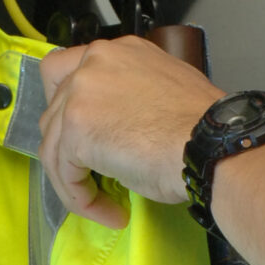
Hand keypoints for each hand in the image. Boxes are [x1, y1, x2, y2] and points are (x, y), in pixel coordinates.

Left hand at [37, 38, 222, 230]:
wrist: (211, 145)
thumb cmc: (203, 128)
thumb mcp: (164, 92)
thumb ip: (131, 97)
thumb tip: (117, 126)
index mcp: (118, 51)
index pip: (66, 70)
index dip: (66, 106)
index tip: (82, 136)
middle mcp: (94, 62)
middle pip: (53, 109)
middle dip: (67, 147)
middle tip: (93, 174)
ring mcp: (80, 94)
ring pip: (53, 145)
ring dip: (76, 180)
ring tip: (107, 205)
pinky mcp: (75, 130)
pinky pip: (64, 173)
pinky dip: (81, 198)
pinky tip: (110, 212)